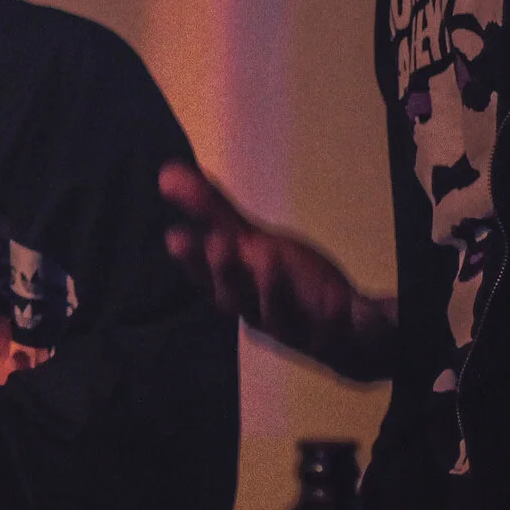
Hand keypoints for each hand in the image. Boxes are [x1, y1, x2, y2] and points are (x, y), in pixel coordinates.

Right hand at [158, 162, 392, 381]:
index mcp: (235, 292)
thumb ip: (212, 213)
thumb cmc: (287, 283)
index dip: (192, 261)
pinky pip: (336, 330)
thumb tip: (167, 173)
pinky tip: (338, 300)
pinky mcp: (337, 336)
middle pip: (237, 298)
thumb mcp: (252, 245)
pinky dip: (336, 318)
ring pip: (280, 315)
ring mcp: (298, 328)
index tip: (175, 237)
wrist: (343, 334)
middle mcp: (259, 313)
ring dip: (272, 289)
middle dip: (226, 273)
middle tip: (219, 242)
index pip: (206, 279)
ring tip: (269, 255)